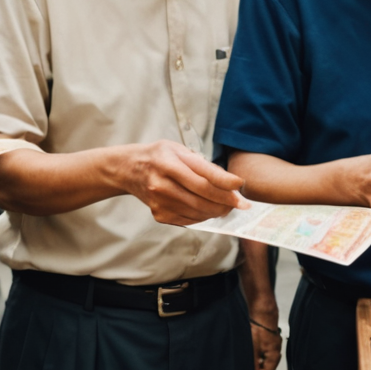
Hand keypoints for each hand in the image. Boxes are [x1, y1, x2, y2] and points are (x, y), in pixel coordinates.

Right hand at [110, 140, 250, 226]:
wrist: (129, 169)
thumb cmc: (158, 156)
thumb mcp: (179, 150)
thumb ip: (202, 164)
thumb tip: (228, 181)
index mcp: (168, 162)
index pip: (203, 177)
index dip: (225, 183)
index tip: (240, 185)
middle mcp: (162, 183)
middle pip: (203, 197)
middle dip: (226, 201)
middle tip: (240, 203)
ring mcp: (159, 202)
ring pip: (198, 212)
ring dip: (217, 211)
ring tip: (227, 206)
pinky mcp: (159, 214)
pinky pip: (188, 219)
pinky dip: (203, 216)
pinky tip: (208, 209)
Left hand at [250, 310, 282, 369]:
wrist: (262, 311)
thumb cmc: (258, 328)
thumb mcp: (253, 348)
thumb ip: (253, 364)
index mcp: (273, 358)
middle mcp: (275, 355)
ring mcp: (272, 349)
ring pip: (264, 365)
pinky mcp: (268, 344)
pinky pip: (263, 357)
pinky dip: (256, 362)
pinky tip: (248, 361)